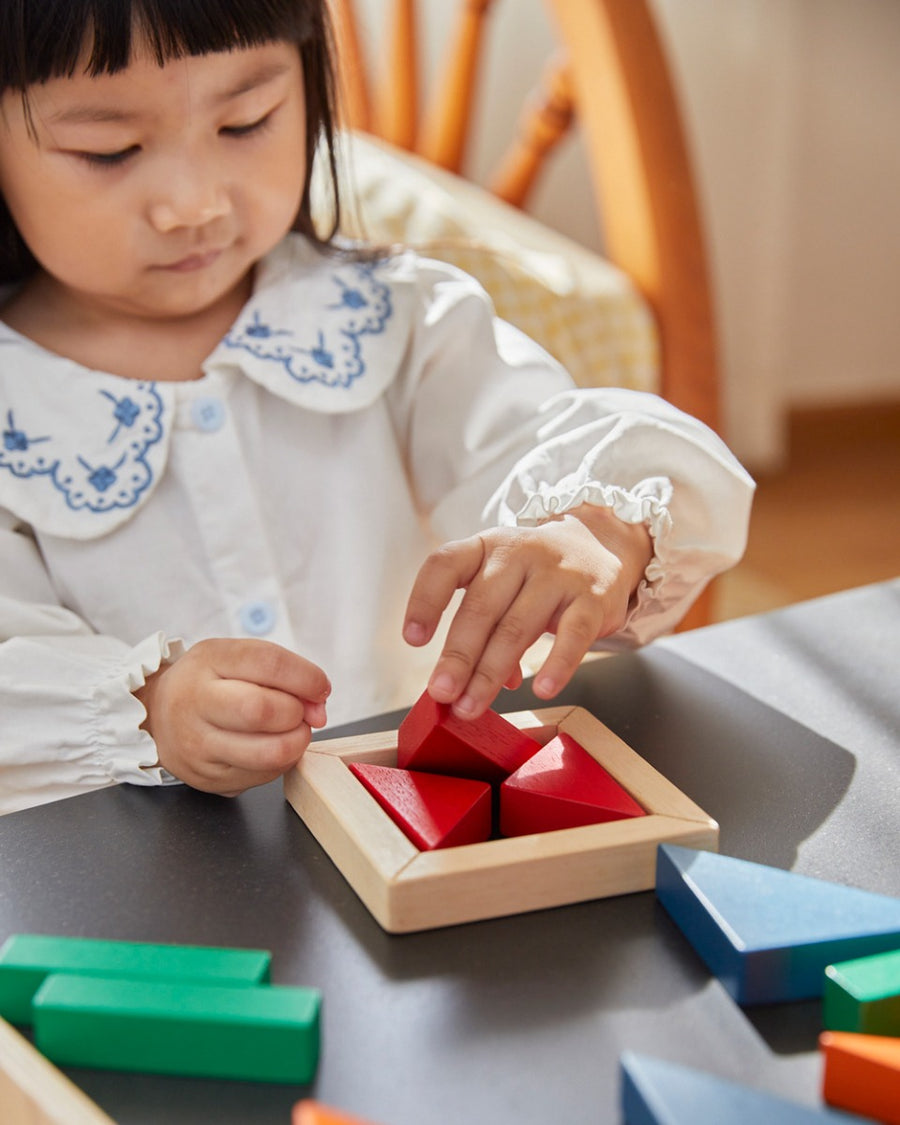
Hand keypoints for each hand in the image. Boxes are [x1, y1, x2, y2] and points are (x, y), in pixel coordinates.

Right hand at [134, 638, 330, 796]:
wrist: (158, 715)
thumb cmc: (208, 682)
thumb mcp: (236, 657)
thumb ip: (282, 671)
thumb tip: (318, 708)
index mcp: (208, 662)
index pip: (268, 664)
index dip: (306, 677)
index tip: (320, 687)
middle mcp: (195, 704)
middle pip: (263, 711)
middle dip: (296, 713)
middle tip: (297, 711)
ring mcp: (198, 746)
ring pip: (268, 753)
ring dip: (295, 742)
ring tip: (290, 730)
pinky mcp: (208, 779)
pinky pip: (262, 777)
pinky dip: (280, 762)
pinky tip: (269, 746)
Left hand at [403, 504, 651, 718]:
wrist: (598, 546)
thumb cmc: (535, 575)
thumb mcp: (504, 587)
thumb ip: (487, 630)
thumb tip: (474, 686)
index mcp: (485, 547)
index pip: (445, 564)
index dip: (425, 601)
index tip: (412, 640)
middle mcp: (518, 554)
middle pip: (480, 607)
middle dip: (457, 656)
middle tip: (442, 693)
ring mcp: (557, 574)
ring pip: (518, 626)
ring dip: (491, 672)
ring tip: (473, 705)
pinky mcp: (592, 598)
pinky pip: (572, 635)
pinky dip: (556, 665)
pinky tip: (540, 689)